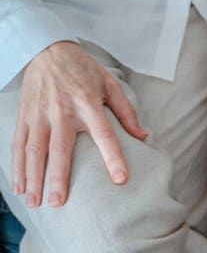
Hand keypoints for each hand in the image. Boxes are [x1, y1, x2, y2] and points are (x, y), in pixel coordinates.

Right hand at [11, 41, 147, 206]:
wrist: (48, 50)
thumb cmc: (83, 70)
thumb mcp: (110, 84)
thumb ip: (126, 112)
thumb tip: (144, 136)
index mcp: (88, 103)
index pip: (104, 134)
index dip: (113, 157)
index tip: (121, 179)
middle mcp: (62, 111)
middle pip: (60, 149)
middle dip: (58, 177)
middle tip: (59, 202)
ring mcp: (39, 115)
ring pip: (34, 151)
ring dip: (33, 178)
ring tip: (35, 203)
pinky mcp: (24, 116)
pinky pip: (18, 144)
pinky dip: (17, 167)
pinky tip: (18, 186)